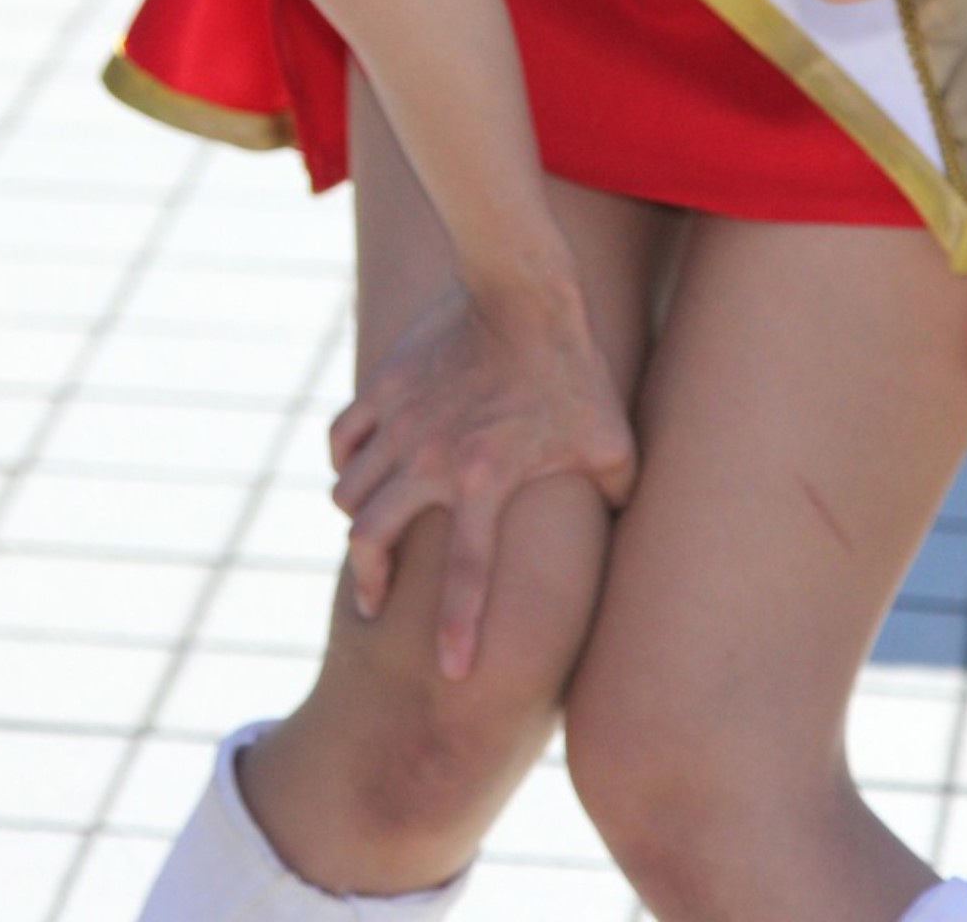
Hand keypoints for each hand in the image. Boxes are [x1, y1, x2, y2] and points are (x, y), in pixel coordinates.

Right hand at [327, 286, 635, 681]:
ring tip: (368, 532)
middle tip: (372, 603)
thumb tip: (623, 519)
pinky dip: (343, 460)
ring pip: (351, 491)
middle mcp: (431, 463)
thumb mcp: (612, 438)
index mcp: (485, 484)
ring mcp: (400, 424)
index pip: (467, 578)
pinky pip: (343, 437)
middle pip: (373, 540)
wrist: (521, 289)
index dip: (459, 632)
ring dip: (357, 517)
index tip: (452, 676)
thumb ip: (616, 489)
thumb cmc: (573, 366)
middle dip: (370, 582)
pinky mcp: (383, 387)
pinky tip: (354, 467)